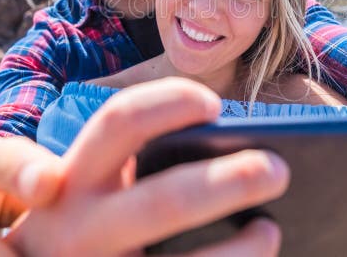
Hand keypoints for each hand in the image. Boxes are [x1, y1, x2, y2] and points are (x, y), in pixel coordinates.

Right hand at [7, 77, 288, 256]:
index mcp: (72, 177)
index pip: (121, 121)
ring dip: (239, 250)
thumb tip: (224, 148)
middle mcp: (79, 227)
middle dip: (229, 182)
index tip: (215, 104)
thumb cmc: (68, 226)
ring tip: (269, 230)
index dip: (169, 103)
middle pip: (165, 200)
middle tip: (278, 168)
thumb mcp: (75, 190)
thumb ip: (125, 165)